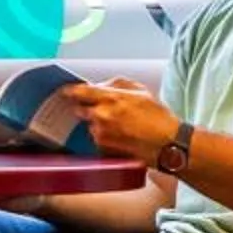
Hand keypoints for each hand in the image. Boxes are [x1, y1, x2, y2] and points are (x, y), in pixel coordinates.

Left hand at [59, 78, 180, 163]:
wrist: (168, 144)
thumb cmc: (158, 117)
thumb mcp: (141, 91)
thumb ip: (116, 84)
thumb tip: (98, 85)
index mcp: (111, 98)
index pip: (79, 92)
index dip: (70, 91)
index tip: (65, 92)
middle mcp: (101, 115)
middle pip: (79, 109)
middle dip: (86, 108)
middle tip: (99, 109)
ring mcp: (100, 133)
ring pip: (89, 124)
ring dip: (96, 123)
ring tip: (118, 126)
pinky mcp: (102, 147)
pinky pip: (96, 138)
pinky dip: (103, 136)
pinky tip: (120, 136)